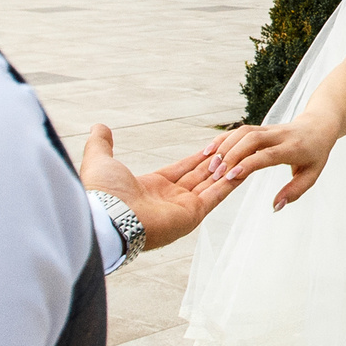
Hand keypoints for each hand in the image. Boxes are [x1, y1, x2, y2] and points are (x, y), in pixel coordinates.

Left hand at [79, 124, 238, 251]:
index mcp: (152, 187)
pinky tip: (245, 169)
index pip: (181, 169)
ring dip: (227, 170)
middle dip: (217, 163)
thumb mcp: (100, 161)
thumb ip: (101, 144)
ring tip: (246, 155)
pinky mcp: (193, 214)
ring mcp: (182, 208)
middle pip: (199, 176)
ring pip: (211, 184)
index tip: (212, 147)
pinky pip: (216, 195)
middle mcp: (169, 199)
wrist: (108, 218)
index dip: (196, 158)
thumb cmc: (103, 194)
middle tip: (235, 148)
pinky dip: (231, 183)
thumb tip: (99, 127)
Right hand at [201, 111, 338, 210]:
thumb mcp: (311, 175)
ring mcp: (269, 129)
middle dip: (231, 155)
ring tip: (210, 165)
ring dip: (225, 146)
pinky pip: (240, 130)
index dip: (248, 164)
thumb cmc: (315, 154)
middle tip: (215, 174)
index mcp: (293, 148)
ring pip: (243, 132)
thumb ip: (294, 191)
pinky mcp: (261, 128)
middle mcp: (279, 136)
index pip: (267, 154)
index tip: (230, 176)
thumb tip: (275, 206)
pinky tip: (210, 150)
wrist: (318, 126)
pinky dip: (224, 138)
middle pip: (251, 139)